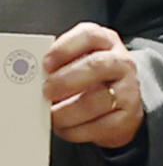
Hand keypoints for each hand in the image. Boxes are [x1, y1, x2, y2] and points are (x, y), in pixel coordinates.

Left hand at [43, 22, 143, 149]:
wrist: (123, 101)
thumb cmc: (92, 78)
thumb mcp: (79, 60)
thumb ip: (59, 63)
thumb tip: (31, 75)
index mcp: (106, 43)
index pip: (89, 36)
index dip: (64, 49)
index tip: (45, 63)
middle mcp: (121, 63)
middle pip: (97, 65)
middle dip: (66, 80)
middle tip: (46, 91)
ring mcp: (128, 89)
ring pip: (98, 100)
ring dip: (67, 111)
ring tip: (53, 114)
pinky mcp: (128, 117)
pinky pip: (99, 126)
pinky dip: (75, 130)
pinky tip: (66, 126)